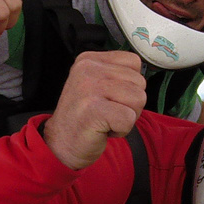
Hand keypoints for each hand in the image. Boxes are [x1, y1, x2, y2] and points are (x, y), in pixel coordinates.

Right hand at [45, 51, 146, 168]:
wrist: (61, 144)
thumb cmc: (85, 117)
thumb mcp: (97, 84)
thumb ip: (117, 75)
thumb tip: (142, 77)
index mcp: (90, 59)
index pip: (134, 62)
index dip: (130, 85)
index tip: (109, 98)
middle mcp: (88, 69)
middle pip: (140, 82)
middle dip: (130, 103)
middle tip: (108, 113)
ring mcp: (89, 88)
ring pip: (138, 99)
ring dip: (127, 117)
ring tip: (106, 120)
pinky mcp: (93, 109)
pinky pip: (129, 118)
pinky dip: (121, 130)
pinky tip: (103, 129)